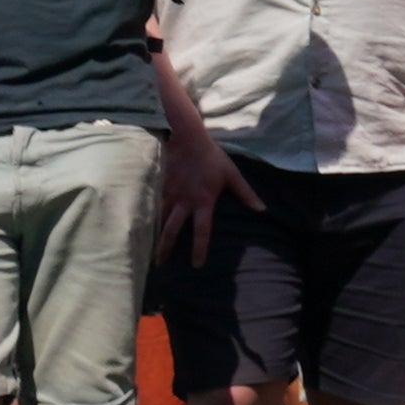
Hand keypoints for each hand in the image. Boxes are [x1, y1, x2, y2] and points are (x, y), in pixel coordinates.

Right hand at [154, 111, 244, 261]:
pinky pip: (153, 207)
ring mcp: (169, 195)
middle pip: (172, 230)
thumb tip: (262, 210)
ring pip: (159, 220)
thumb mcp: (232, 174)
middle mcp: (184, 202)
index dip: (199, 249)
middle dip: (165, 248)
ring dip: (154, 236)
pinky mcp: (160, 187)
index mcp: (203, 201)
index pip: (201, 230)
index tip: (197, 265)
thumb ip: (246, 193)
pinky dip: (148, 219)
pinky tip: (142, 229)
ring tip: (148, 251)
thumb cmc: (212, 157)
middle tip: (161, 265)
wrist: (189, 138)